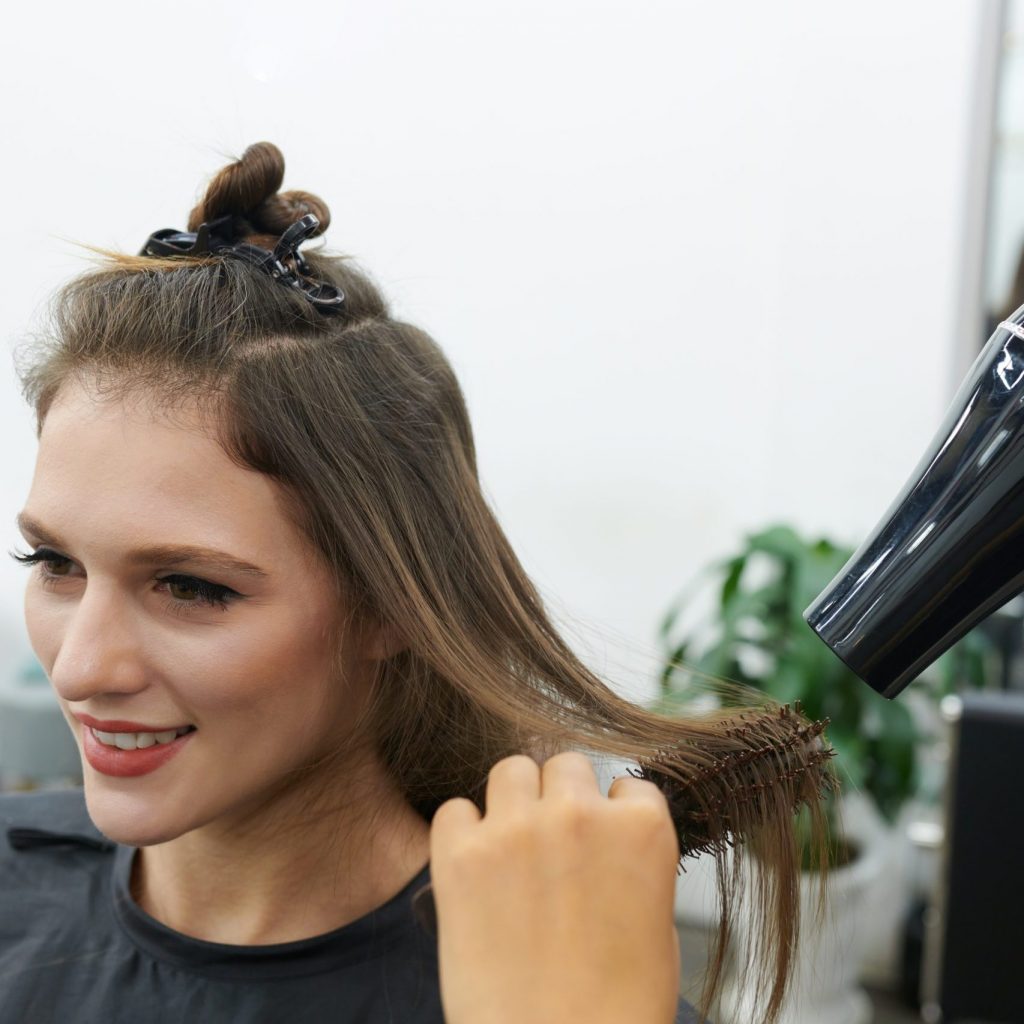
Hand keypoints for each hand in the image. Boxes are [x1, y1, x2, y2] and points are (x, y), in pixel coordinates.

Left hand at [429, 751, 681, 1023]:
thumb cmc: (617, 1012)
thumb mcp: (657, 928)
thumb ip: (633, 865)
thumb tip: (610, 846)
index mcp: (642, 830)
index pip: (626, 786)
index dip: (611, 815)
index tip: (599, 841)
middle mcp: (580, 814)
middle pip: (565, 765)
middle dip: (560, 798)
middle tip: (551, 843)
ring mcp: (518, 829)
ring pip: (511, 769)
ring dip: (513, 800)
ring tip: (511, 847)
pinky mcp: (462, 856)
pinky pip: (454, 810)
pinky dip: (462, 833)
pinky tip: (473, 869)